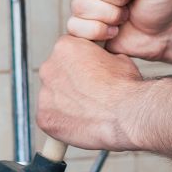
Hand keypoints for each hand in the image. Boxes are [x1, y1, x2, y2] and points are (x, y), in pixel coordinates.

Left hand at [37, 36, 143, 151]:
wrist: (127, 115)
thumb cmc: (126, 87)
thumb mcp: (118, 58)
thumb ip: (99, 57)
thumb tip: (100, 63)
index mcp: (64, 47)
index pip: (65, 52)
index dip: (79, 64)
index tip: (89, 74)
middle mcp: (48, 68)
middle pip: (56, 74)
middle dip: (70, 83)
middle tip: (89, 94)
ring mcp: (44, 95)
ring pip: (52, 97)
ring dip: (66, 102)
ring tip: (89, 110)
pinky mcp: (44, 119)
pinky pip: (50, 118)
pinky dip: (63, 122)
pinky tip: (82, 123)